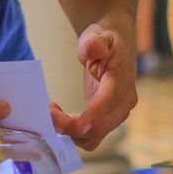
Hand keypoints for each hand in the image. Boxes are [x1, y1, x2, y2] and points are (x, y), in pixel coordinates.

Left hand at [50, 22, 138, 149]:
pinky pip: (89, 138)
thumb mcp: (99, 35)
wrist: (114, 46)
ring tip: (51, 112)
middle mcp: (124, 103)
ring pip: (93, 137)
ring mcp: (116, 115)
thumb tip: (94, 49)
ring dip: (69, 133)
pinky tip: (59, 117)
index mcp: (123, 81)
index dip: (93, 115)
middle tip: (48, 112)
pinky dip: (72, 134)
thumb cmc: (106, 40)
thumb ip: (95, 42)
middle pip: (100, 127)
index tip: (76, 125)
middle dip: (71, 126)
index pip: (109, 102)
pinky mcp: (105, 121)